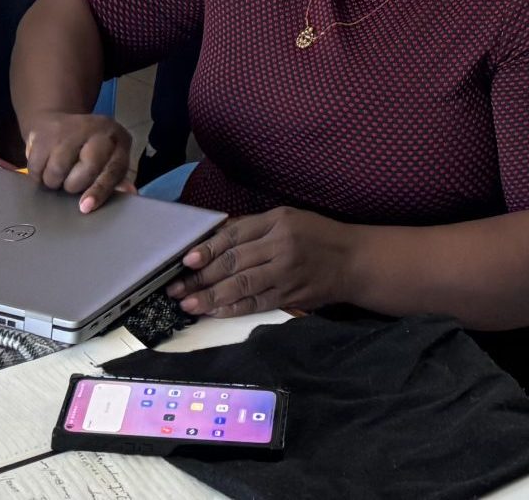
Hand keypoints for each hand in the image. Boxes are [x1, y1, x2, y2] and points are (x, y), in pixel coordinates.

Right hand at [23, 110, 135, 212]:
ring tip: (57, 173)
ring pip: (57, 171)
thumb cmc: (88, 148)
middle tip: (70, 181)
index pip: (113, 170)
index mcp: (118, 139)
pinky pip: (36, 167)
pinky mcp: (44, 132)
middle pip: (86, 171)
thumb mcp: (107, 158)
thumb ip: (116, 177)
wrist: (56, 121)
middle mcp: (97, 129)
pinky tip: (43, 166)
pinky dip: (37, 175)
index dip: (99, 191)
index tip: (85, 207)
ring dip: (53, 181)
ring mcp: (69, 128)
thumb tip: (128, 192)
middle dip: (74, 185)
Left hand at [168, 207, 356, 317]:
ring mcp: (285, 274)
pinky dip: (233, 309)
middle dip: (201, 277)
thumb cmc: (316, 235)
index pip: (234, 236)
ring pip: (241, 286)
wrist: (353, 260)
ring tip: (188, 304)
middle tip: (176, 288)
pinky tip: (214, 312)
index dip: (208, 249)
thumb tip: (214, 239)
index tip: (186, 260)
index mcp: (277, 221)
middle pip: (234, 263)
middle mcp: (280, 246)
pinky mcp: (290, 296)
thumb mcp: (288, 218)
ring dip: (211, 296)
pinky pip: (256, 304)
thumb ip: (253, 227)